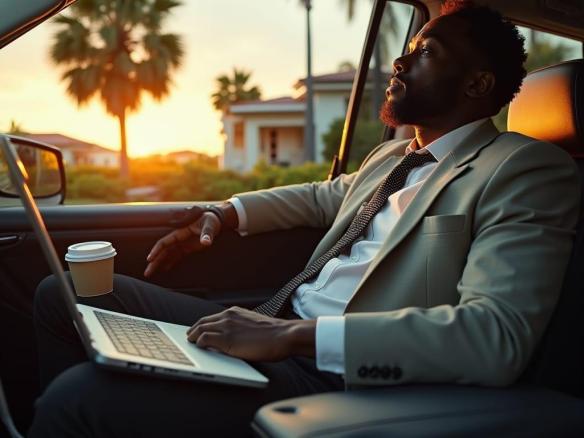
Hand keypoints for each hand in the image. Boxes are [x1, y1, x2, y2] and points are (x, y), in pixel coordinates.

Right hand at [144, 211, 220, 277]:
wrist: (216, 220)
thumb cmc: (211, 220)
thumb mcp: (209, 226)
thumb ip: (207, 234)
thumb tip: (206, 242)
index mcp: (180, 232)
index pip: (164, 242)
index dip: (156, 250)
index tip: (150, 259)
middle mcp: (179, 239)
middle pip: (163, 251)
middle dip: (154, 261)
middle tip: (147, 273)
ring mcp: (182, 244)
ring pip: (167, 255)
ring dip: (159, 263)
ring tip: (150, 273)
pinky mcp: (187, 248)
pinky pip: (176, 256)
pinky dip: (170, 263)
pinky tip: (164, 269)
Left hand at [186, 306, 315, 361]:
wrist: (284, 335)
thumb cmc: (275, 334)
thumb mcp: (254, 325)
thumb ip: (241, 327)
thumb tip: (234, 337)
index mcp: (235, 312)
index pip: (211, 318)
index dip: (202, 325)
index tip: (198, 331)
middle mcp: (228, 316)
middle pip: (202, 322)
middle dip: (193, 330)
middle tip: (189, 338)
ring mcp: (226, 326)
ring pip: (200, 329)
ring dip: (193, 337)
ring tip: (190, 344)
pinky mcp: (226, 339)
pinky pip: (204, 339)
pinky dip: (199, 343)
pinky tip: (199, 348)